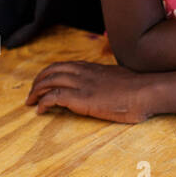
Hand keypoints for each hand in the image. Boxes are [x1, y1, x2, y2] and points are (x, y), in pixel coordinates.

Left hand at [25, 60, 153, 122]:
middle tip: (31, 93)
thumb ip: (109, 79)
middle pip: (52, 71)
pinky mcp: (81, 99)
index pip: (64, 65)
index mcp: (93, 67)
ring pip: (49, 82)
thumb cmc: (139, 87)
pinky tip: (39, 111)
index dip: (50, 73)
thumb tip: (109, 85)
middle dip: (38, 81)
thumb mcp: (120, 77)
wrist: (145, 91)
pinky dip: (42, 103)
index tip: (44, 82)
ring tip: (30, 102)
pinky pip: (53, 97)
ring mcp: (82, 84)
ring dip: (35, 92)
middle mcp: (84, 72)